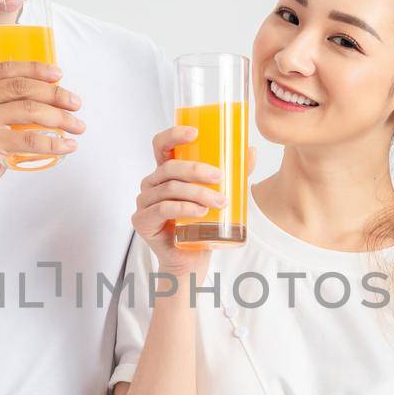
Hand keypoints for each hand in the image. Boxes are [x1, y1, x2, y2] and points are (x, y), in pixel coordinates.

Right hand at [0, 61, 85, 220]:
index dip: (35, 69)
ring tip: (77, 125)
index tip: (58, 75)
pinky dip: (54, 142)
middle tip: (75, 103)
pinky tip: (67, 146)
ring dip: (60, 117)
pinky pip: (29, 138)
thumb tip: (38, 106)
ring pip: (29, 109)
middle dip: (55, 93)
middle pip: (20, 86)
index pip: (4, 70)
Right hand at [132, 128, 256, 281]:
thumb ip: (234, 174)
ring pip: (170, 189)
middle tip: (220, 177)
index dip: (174, 135)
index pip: (162, 145)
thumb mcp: (219, 195)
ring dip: (197, 193)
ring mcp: (144, 202)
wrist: (191, 261)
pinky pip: (162, 209)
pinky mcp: (142, 221)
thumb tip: (251, 151)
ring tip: (220, 201)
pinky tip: (200, 212)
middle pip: (170, 167)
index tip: (195, 133)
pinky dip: (184, 209)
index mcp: (165, 172)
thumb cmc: (201, 225)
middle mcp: (151, 184)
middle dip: (196, 170)